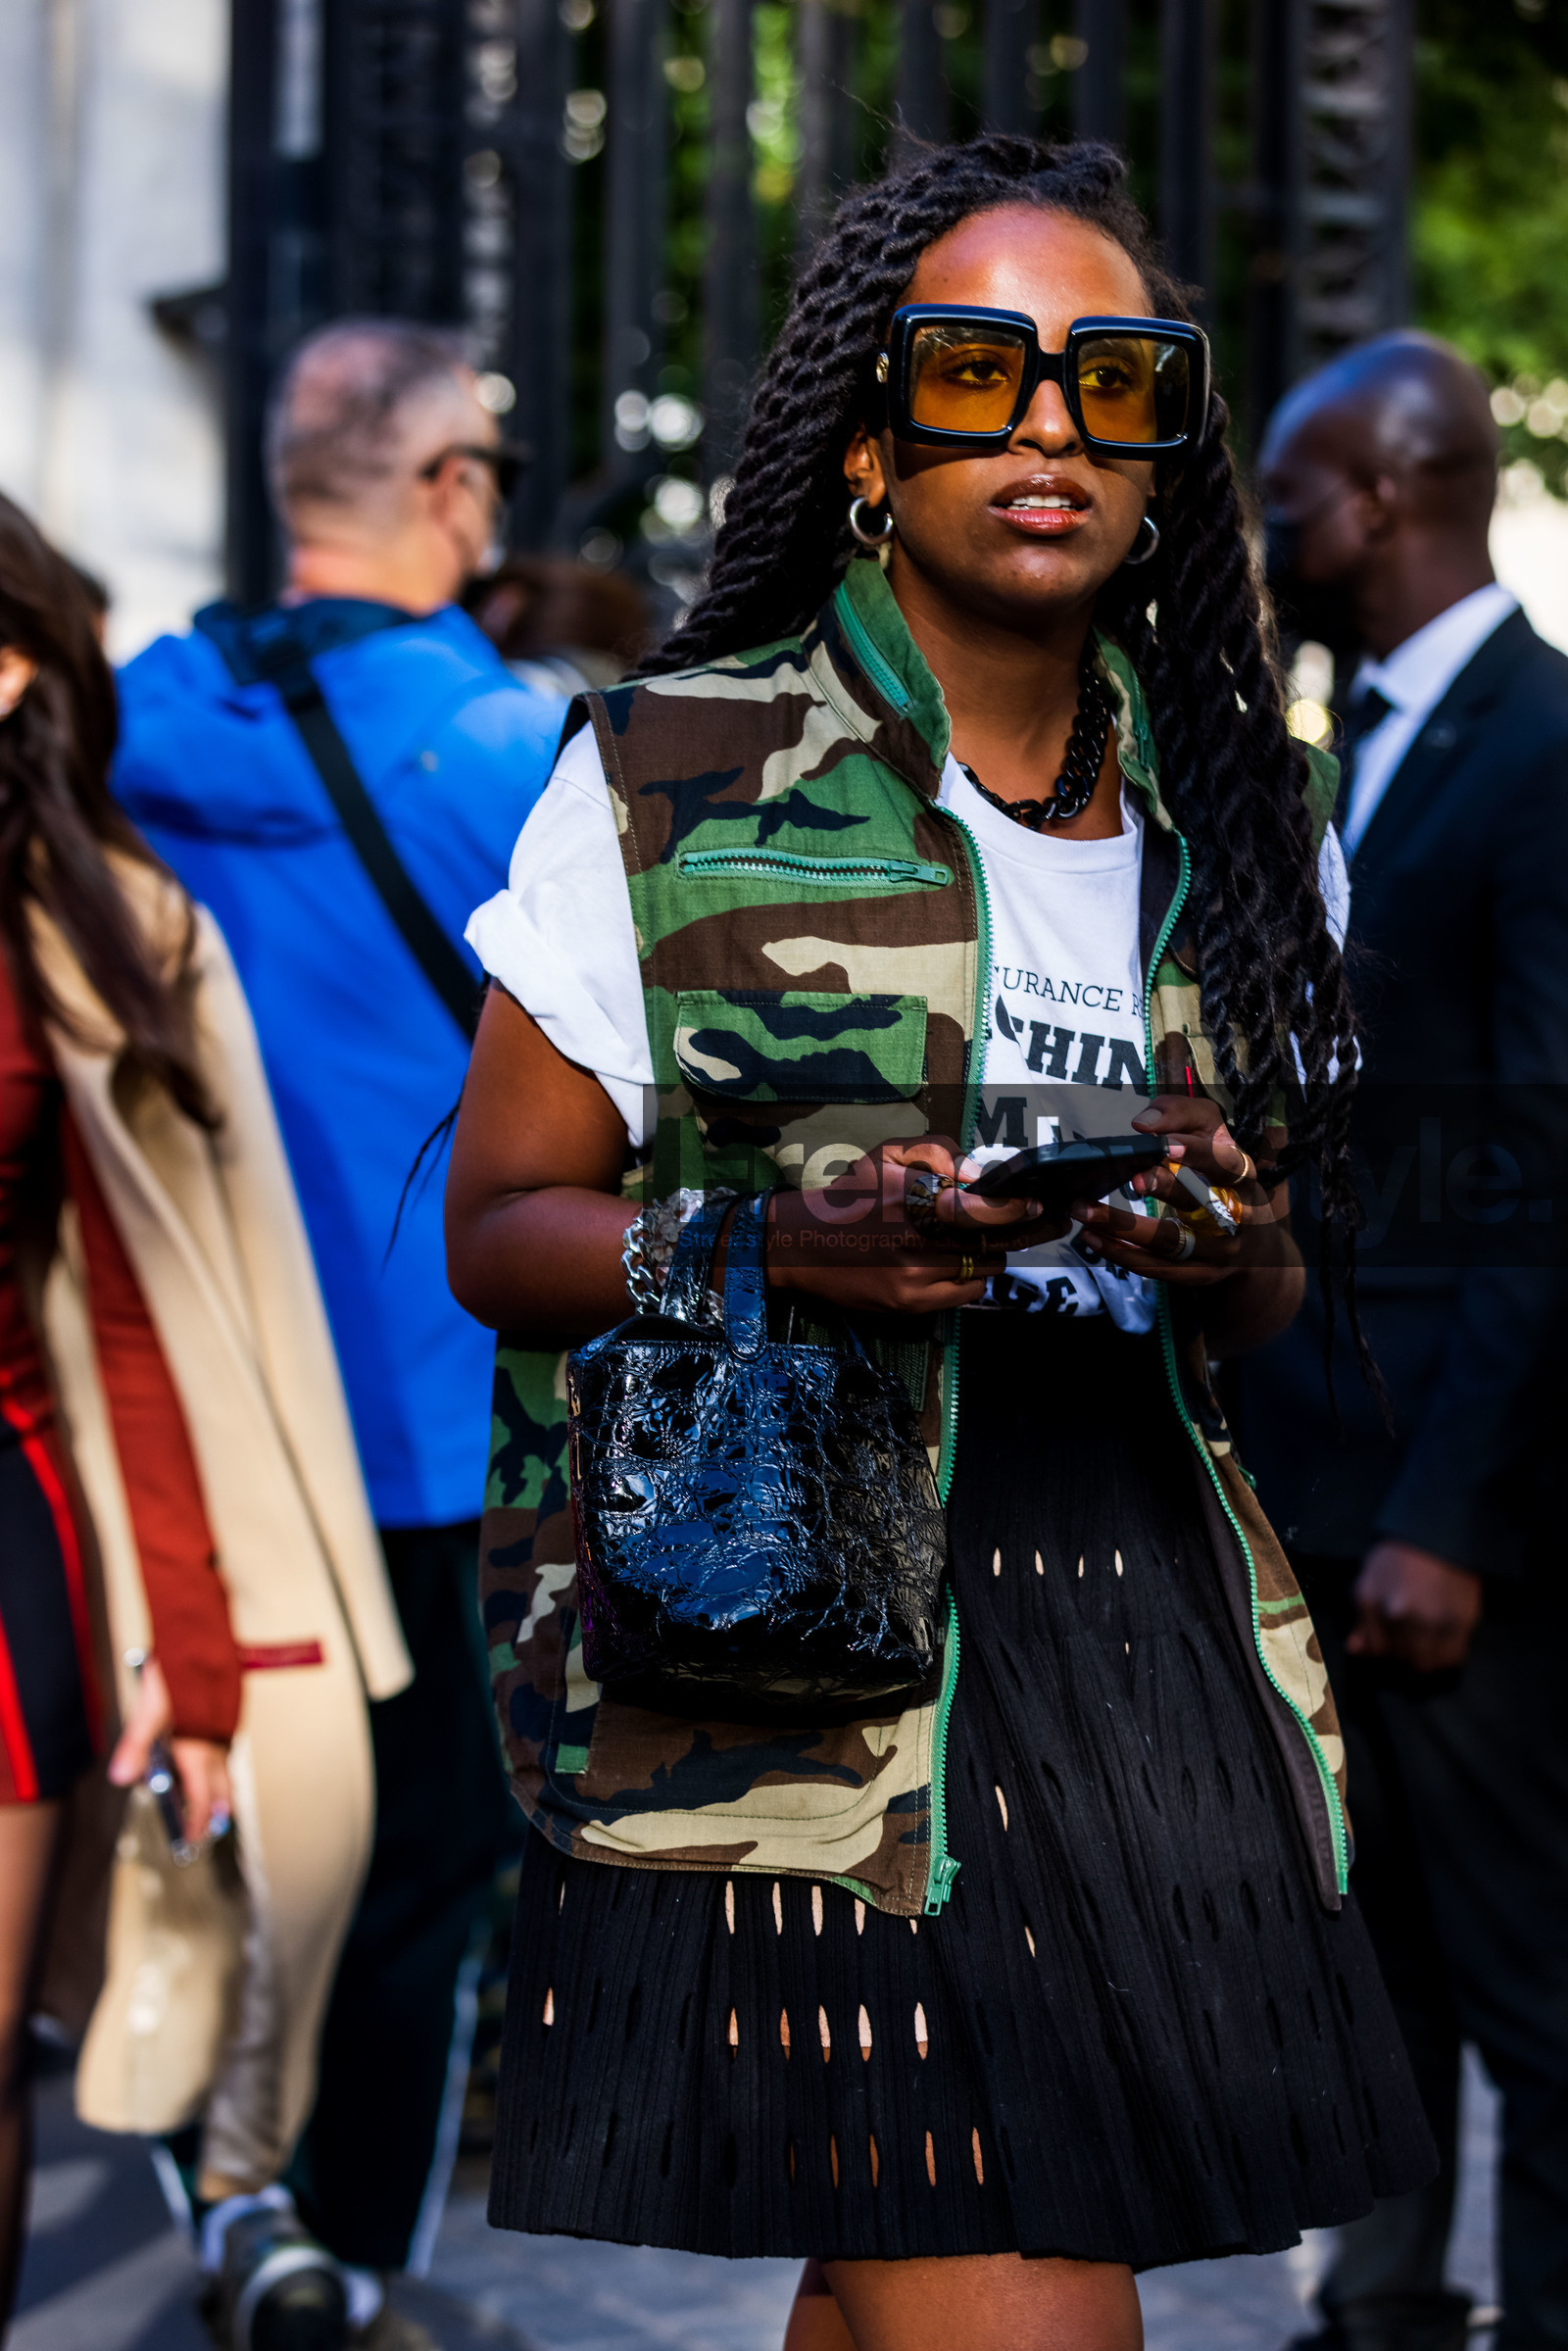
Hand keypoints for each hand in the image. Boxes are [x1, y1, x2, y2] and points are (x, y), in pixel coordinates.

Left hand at [108, 1657, 232, 1843]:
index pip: (201, 1801)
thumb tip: (122, 1779)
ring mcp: (223, 1735)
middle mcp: (216, 1747)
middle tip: (205, 1831)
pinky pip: (223, 1754)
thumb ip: (136, 1747)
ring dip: (216, 1792)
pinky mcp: (223, 1722)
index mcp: (199, 1751)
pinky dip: (215, 1768)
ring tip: (209, 1804)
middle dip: (213, 1814)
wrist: (206, 1641)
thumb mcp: (149, 1712)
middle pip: (221, 1792)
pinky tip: (202, 1761)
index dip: (195, 1824)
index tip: (190, 1842)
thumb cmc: (179, 1675)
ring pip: (224, 1773)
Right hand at [767, 1136, 1069, 1315]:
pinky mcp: (910, 1304)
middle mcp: (917, 1242)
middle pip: (993, 1243)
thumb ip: (936, 1151)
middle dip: (1025, 1231)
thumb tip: (978, 1176)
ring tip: (986, 1239)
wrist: (801, 1245)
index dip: (1018, 1208)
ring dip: (992, 1253)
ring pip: (984, 1268)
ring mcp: (915, 1278)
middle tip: (1049, 1222)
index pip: (983, 1210)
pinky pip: (965, 1293)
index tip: (1040, 1202)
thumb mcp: (886, 1153)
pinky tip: (960, 1263)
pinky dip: (972, 1277)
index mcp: (913, 1200)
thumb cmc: (849, 1195)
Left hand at [1073, 1094, 1288, 1287]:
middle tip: (1130, 1179)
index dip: (1197, 1154)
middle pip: (1200, 1204)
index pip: (1225, 1164)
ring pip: (1170, 1242)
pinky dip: (1120, 1253)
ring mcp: (1218, 1251)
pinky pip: (1155, 1268)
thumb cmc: (1217, 1171)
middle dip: (1164, 1189)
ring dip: (1123, 1227)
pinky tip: (1091, 1237)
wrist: (1251, 1241)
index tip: (1162, 1145)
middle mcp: (1236, 1217)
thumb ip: (1180, 1115)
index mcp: (1242, 1176)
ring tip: (1084, 1210)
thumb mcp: (1209, 1132)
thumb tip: (1143, 1124)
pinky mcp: (1196, 1275)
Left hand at [1349, 1541, 1482, 1673]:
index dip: (1386, 1648)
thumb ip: (1362, 1618)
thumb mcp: (1369, 1580)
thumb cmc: (1398, 1557)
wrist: (1439, 1534)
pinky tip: (1444, 1642)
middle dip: (1405, 1652)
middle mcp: (1398, 1614)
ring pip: (1425, 1663)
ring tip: (1429, 1641)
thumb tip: (1356, 1650)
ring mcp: (1430, 1619)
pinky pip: (1452, 1658)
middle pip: (1401, 1657)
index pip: (1377, 1649)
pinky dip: (1447, 1657)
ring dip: (1426, 1658)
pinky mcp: (1459, 1621)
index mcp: (1371, 1601)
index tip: (1395, 1640)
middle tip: (1414, 1637)